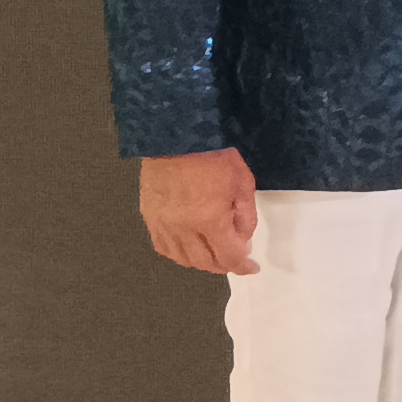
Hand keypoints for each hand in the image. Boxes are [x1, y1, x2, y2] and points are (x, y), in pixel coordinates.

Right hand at [140, 147, 260, 274]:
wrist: (178, 134)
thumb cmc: (215, 155)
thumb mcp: (243, 183)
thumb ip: (246, 216)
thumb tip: (242, 240)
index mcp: (209, 220)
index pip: (228, 257)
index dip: (243, 266)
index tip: (252, 267)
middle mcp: (182, 228)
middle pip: (205, 262)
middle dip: (224, 265)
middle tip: (235, 259)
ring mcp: (162, 223)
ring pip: (182, 258)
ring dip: (201, 262)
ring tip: (214, 255)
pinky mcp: (149, 215)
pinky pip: (163, 246)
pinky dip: (178, 253)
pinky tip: (189, 248)